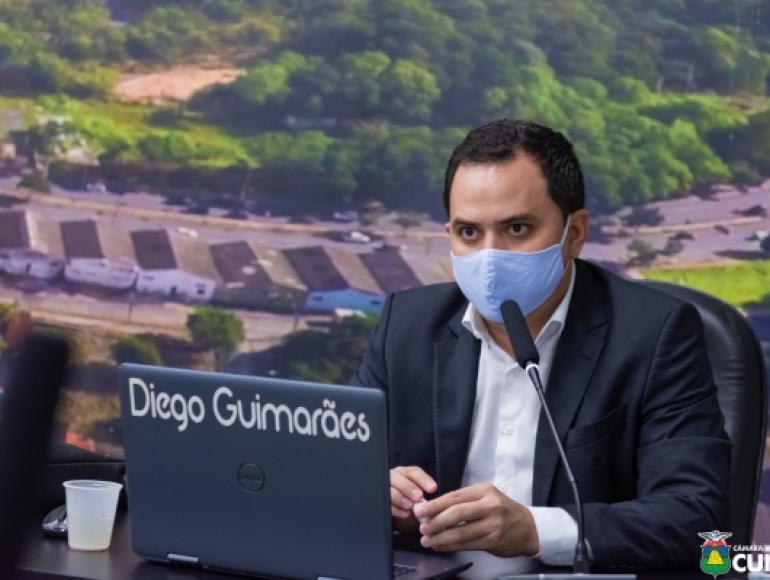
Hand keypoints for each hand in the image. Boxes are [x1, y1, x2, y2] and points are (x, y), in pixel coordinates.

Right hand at [390, 466, 436, 531]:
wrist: (398, 515)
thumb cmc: (412, 504)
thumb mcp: (419, 497)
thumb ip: (426, 495)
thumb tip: (437, 498)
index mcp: (406, 473)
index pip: (414, 472)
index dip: (423, 479)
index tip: (433, 489)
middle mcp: (394, 477)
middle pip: (397, 477)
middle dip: (408, 487)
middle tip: (418, 497)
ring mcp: (385, 488)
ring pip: (389, 488)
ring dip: (400, 497)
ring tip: (410, 506)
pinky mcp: (380, 500)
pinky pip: (384, 502)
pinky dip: (395, 508)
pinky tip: (404, 513)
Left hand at [414, 483, 538, 556]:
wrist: (528, 527)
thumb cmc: (502, 510)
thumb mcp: (485, 497)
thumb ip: (463, 501)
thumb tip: (433, 509)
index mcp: (484, 491)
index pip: (454, 496)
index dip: (435, 505)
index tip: (419, 511)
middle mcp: (490, 505)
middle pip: (456, 513)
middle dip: (435, 521)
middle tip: (422, 528)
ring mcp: (493, 524)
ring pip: (460, 532)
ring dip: (440, 537)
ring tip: (427, 540)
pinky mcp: (493, 541)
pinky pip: (467, 544)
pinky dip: (451, 546)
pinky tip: (441, 546)